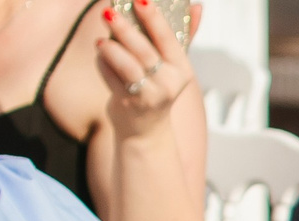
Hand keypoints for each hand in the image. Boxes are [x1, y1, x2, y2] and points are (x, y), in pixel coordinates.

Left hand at [94, 0, 195, 137]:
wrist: (146, 129)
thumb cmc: (159, 88)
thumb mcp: (174, 64)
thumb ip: (182, 35)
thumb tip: (197, 6)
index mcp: (182, 70)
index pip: (168, 39)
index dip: (154, 18)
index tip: (140, 0)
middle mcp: (168, 84)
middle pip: (143, 51)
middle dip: (124, 29)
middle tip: (108, 12)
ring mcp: (148, 96)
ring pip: (126, 66)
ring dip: (110, 50)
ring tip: (101, 40)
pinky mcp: (128, 104)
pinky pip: (111, 78)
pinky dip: (103, 65)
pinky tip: (101, 56)